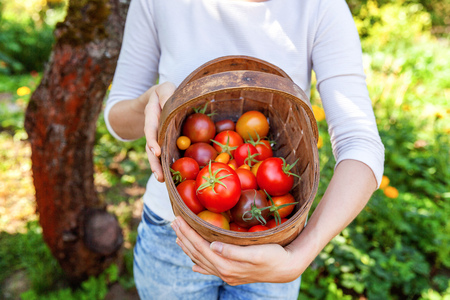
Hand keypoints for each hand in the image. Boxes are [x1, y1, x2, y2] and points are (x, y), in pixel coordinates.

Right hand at [143, 82, 175, 182]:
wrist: (157, 97)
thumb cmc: (164, 92)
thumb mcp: (165, 88)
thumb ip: (166, 93)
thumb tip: (169, 102)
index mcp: (152, 116)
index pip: (151, 129)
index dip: (152, 141)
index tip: (156, 152)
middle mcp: (152, 129)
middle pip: (150, 147)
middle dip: (153, 162)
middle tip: (159, 175)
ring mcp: (156, 137)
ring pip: (154, 154)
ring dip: (156, 167)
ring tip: (161, 180)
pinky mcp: (162, 141)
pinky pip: (162, 154)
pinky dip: (163, 164)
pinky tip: (168, 176)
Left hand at [171, 216, 303, 285]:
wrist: (287, 268)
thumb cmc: (274, 256)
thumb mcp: (256, 252)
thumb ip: (233, 251)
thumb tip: (212, 246)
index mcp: (227, 266)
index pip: (201, 247)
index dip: (188, 233)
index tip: (178, 219)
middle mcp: (224, 272)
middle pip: (197, 253)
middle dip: (184, 237)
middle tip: (173, 222)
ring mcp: (227, 275)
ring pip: (201, 261)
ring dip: (189, 249)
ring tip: (178, 238)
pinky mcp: (232, 274)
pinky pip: (211, 269)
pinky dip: (200, 264)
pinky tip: (194, 264)